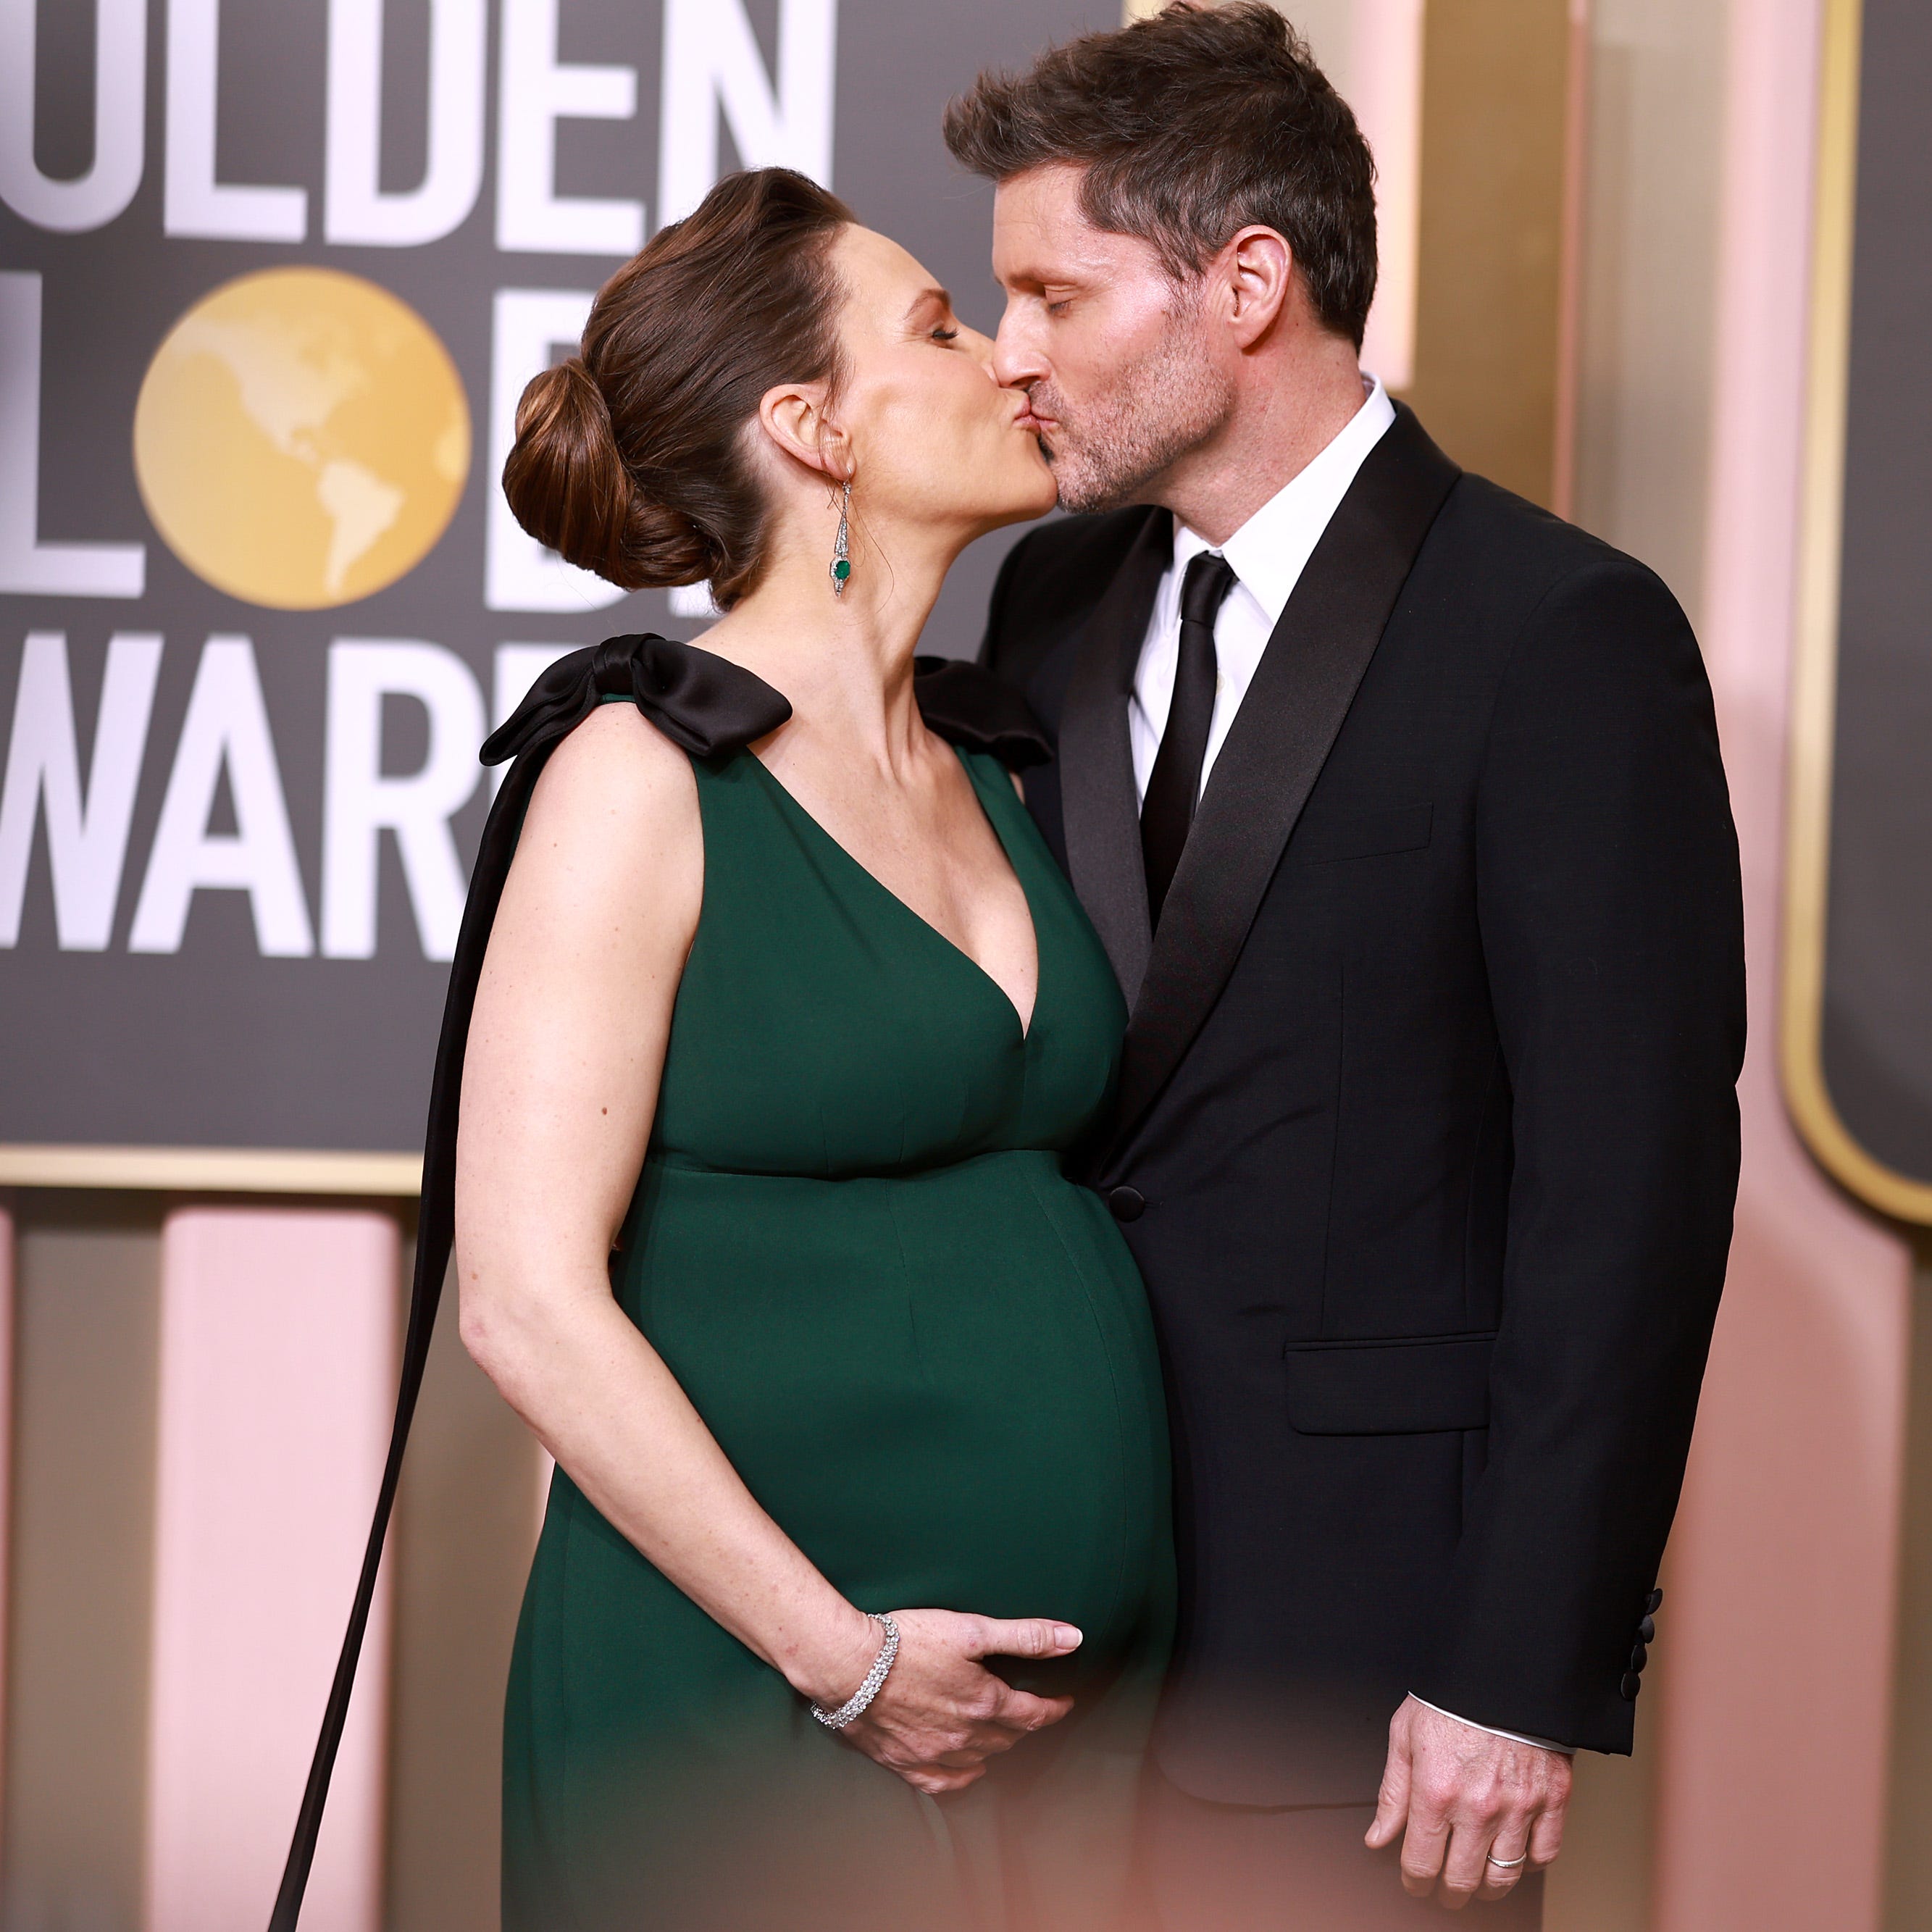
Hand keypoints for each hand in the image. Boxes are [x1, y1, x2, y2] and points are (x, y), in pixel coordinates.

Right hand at [822, 1609, 1081, 1795]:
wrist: (849, 1665)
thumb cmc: (908, 1641)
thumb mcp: (972, 1629)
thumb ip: (1025, 1636)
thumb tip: (1073, 1639)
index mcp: (985, 1702)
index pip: (1034, 1713)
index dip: (1054, 1708)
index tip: (1064, 1702)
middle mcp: (965, 1736)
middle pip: (1008, 1736)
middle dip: (1025, 1723)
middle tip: (1031, 1710)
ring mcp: (935, 1754)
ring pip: (981, 1758)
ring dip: (997, 1745)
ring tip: (1003, 1733)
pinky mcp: (906, 1763)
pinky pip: (945, 1782)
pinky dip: (963, 1775)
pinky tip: (968, 1769)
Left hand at [1365, 1695, 1571, 1908]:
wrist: (1502, 1668)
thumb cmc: (1450, 1698)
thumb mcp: (1404, 1736)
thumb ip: (1392, 1794)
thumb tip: (1378, 1838)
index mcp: (1436, 1791)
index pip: (1421, 1864)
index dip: (1415, 1882)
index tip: (1416, 1883)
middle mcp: (1478, 1807)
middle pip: (1463, 1880)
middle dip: (1449, 1892)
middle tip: (1446, 1889)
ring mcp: (1519, 1806)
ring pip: (1504, 1876)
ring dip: (1488, 1887)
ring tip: (1478, 1880)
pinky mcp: (1552, 1799)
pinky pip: (1545, 1855)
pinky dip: (1529, 1864)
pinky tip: (1515, 1854)